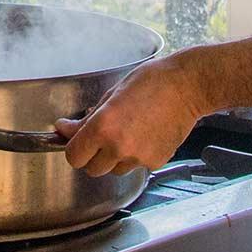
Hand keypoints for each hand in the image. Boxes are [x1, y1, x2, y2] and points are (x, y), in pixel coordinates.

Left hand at [56, 55, 208, 176]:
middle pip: (92, 169)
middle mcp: (119, 147)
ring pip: (114, 170)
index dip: (75, 149)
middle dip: (93, 155)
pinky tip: (146, 134)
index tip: (78, 141)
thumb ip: (86, 119)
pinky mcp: (156, 162)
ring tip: (130, 132)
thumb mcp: (111, 94)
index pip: (74, 157)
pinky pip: (136, 165)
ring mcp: (138, 157)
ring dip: (115, 157)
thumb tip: (64, 130)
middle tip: (103, 136)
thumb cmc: (151, 81)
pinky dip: (137, 155)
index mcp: (103, 127)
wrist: (187, 86)